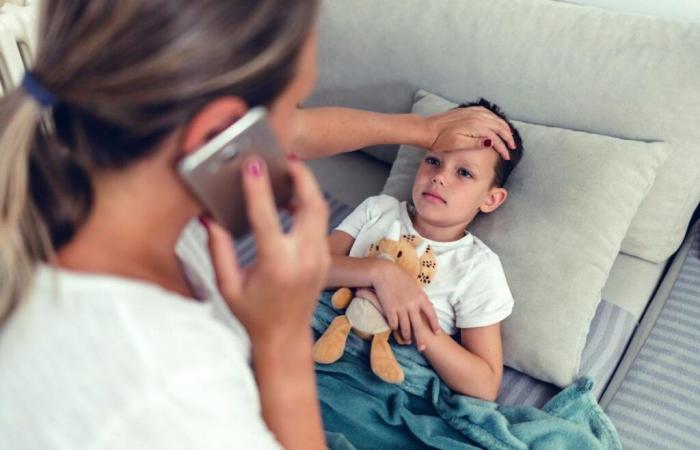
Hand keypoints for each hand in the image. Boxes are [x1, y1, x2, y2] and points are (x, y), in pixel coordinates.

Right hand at [203, 156, 329, 350]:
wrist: (285, 338)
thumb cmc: (254, 315)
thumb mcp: (227, 285)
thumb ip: (218, 249)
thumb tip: (208, 216)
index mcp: (277, 266)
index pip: (268, 218)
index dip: (258, 189)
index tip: (252, 165)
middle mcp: (304, 260)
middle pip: (312, 205)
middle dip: (302, 176)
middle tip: (286, 158)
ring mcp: (319, 258)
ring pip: (321, 211)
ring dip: (308, 187)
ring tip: (290, 170)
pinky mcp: (324, 258)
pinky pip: (320, 223)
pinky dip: (310, 204)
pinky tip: (294, 196)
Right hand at [370, 260, 440, 350]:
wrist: (384, 272)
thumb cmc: (399, 276)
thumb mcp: (414, 285)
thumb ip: (420, 296)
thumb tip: (426, 304)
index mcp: (421, 297)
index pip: (431, 314)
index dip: (434, 325)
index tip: (437, 332)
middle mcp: (412, 304)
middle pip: (418, 326)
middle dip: (421, 339)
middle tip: (423, 349)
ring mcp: (401, 308)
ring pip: (405, 327)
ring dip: (406, 336)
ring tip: (407, 341)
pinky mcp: (390, 309)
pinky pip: (393, 323)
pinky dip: (394, 327)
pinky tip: (395, 329)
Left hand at [422, 106, 515, 159]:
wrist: (426, 129)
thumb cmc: (440, 140)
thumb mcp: (457, 144)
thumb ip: (476, 143)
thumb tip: (492, 142)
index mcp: (475, 125)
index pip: (496, 137)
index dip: (503, 148)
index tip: (507, 157)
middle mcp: (476, 116)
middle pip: (499, 126)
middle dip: (508, 137)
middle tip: (512, 147)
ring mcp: (472, 112)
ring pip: (495, 118)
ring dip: (503, 127)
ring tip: (508, 137)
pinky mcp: (467, 110)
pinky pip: (487, 112)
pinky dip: (495, 119)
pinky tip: (495, 124)